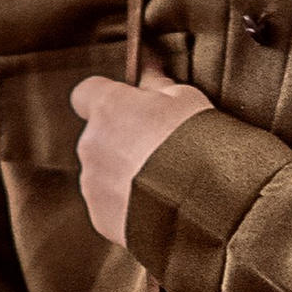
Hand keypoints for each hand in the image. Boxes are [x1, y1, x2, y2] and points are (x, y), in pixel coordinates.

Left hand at [71, 71, 211, 247]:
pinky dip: (127, 206)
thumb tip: (149, 74)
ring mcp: (93, 183)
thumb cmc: (197, 142)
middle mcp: (90, 143)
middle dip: (119, 141)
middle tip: (157, 150)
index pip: (85, 94)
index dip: (105, 99)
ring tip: (161, 183)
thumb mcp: (186, 99)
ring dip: (123, 175)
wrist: (206, 201)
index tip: (126, 105)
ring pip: (102, 173)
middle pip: (97, 137)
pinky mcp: (101, 216)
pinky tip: (157, 205)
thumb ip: (158, 85)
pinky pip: (110, 206)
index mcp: (107, 108)